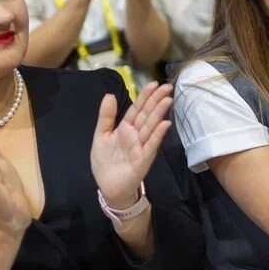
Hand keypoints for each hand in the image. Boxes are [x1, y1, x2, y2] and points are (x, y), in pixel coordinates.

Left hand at [91, 81, 171, 207]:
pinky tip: (164, 124)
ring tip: (168, 100)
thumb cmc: (105, 162)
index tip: (154, 83)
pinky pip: (151, 145)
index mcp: (125, 128)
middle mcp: (136, 135)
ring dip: (159, 113)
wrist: (107, 186)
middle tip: (167, 86)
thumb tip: (109, 94)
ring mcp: (141, 146)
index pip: (136, 109)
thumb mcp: (100, 135)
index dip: (144, 96)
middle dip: (156, 100)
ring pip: (151, 127)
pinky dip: (157, 135)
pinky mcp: (143, 160)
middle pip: (146, 115)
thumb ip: (105, 116)